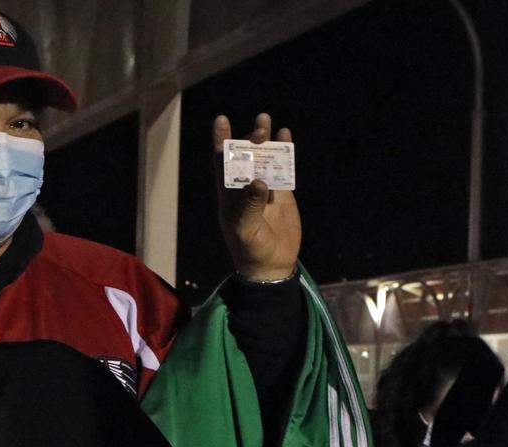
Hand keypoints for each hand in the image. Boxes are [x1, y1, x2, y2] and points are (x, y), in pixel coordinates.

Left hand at [214, 113, 301, 280]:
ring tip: (267, 120)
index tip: (221, 120)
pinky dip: (284, 152)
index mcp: (228, 196)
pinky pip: (282, 168)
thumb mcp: (246, 229)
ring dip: (265, 140)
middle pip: (244, 156)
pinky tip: (286, 136)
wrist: (272, 264)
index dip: (221, 142)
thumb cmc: (251, 249)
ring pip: (263, 159)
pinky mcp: (281, 194)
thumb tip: (258, 181)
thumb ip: (250, 205)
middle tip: (259, 122)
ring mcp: (264, 189)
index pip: (222, 164)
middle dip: (248, 138)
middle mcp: (244, 188)